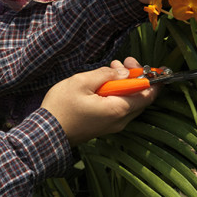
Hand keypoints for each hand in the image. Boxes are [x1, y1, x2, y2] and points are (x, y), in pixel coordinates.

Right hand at [39, 58, 156, 145]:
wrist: (47, 134)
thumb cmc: (62, 107)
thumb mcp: (80, 82)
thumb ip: (105, 74)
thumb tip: (124, 72)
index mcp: (117, 109)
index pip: (147, 94)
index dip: (149, 77)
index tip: (140, 64)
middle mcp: (120, 120)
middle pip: (140, 98)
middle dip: (134, 78)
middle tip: (122, 62)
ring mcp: (113, 125)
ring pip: (129, 103)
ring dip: (124, 85)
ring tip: (111, 69)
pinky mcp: (104, 126)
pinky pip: (119, 108)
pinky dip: (117, 94)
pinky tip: (104, 84)